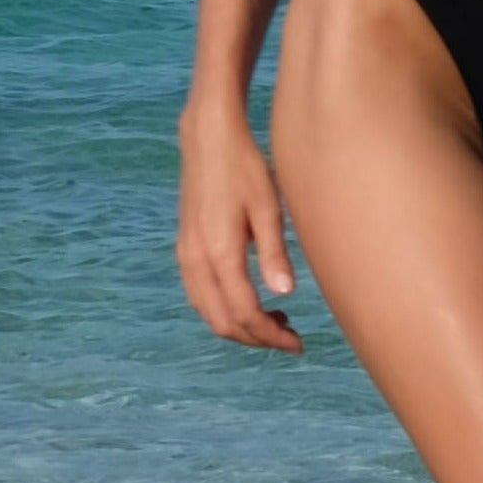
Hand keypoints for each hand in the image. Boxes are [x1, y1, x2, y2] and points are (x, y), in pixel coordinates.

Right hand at [176, 101, 304, 352]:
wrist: (208, 138)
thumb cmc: (244, 167)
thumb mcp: (268, 208)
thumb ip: (274, 253)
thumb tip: (285, 294)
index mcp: (220, 252)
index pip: (245, 313)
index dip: (271, 337)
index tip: (298, 344)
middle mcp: (197, 259)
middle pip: (223, 322)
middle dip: (257, 338)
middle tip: (290, 337)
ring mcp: (186, 254)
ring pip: (208, 312)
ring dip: (239, 326)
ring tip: (274, 320)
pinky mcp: (185, 247)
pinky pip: (199, 295)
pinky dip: (222, 309)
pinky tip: (248, 299)